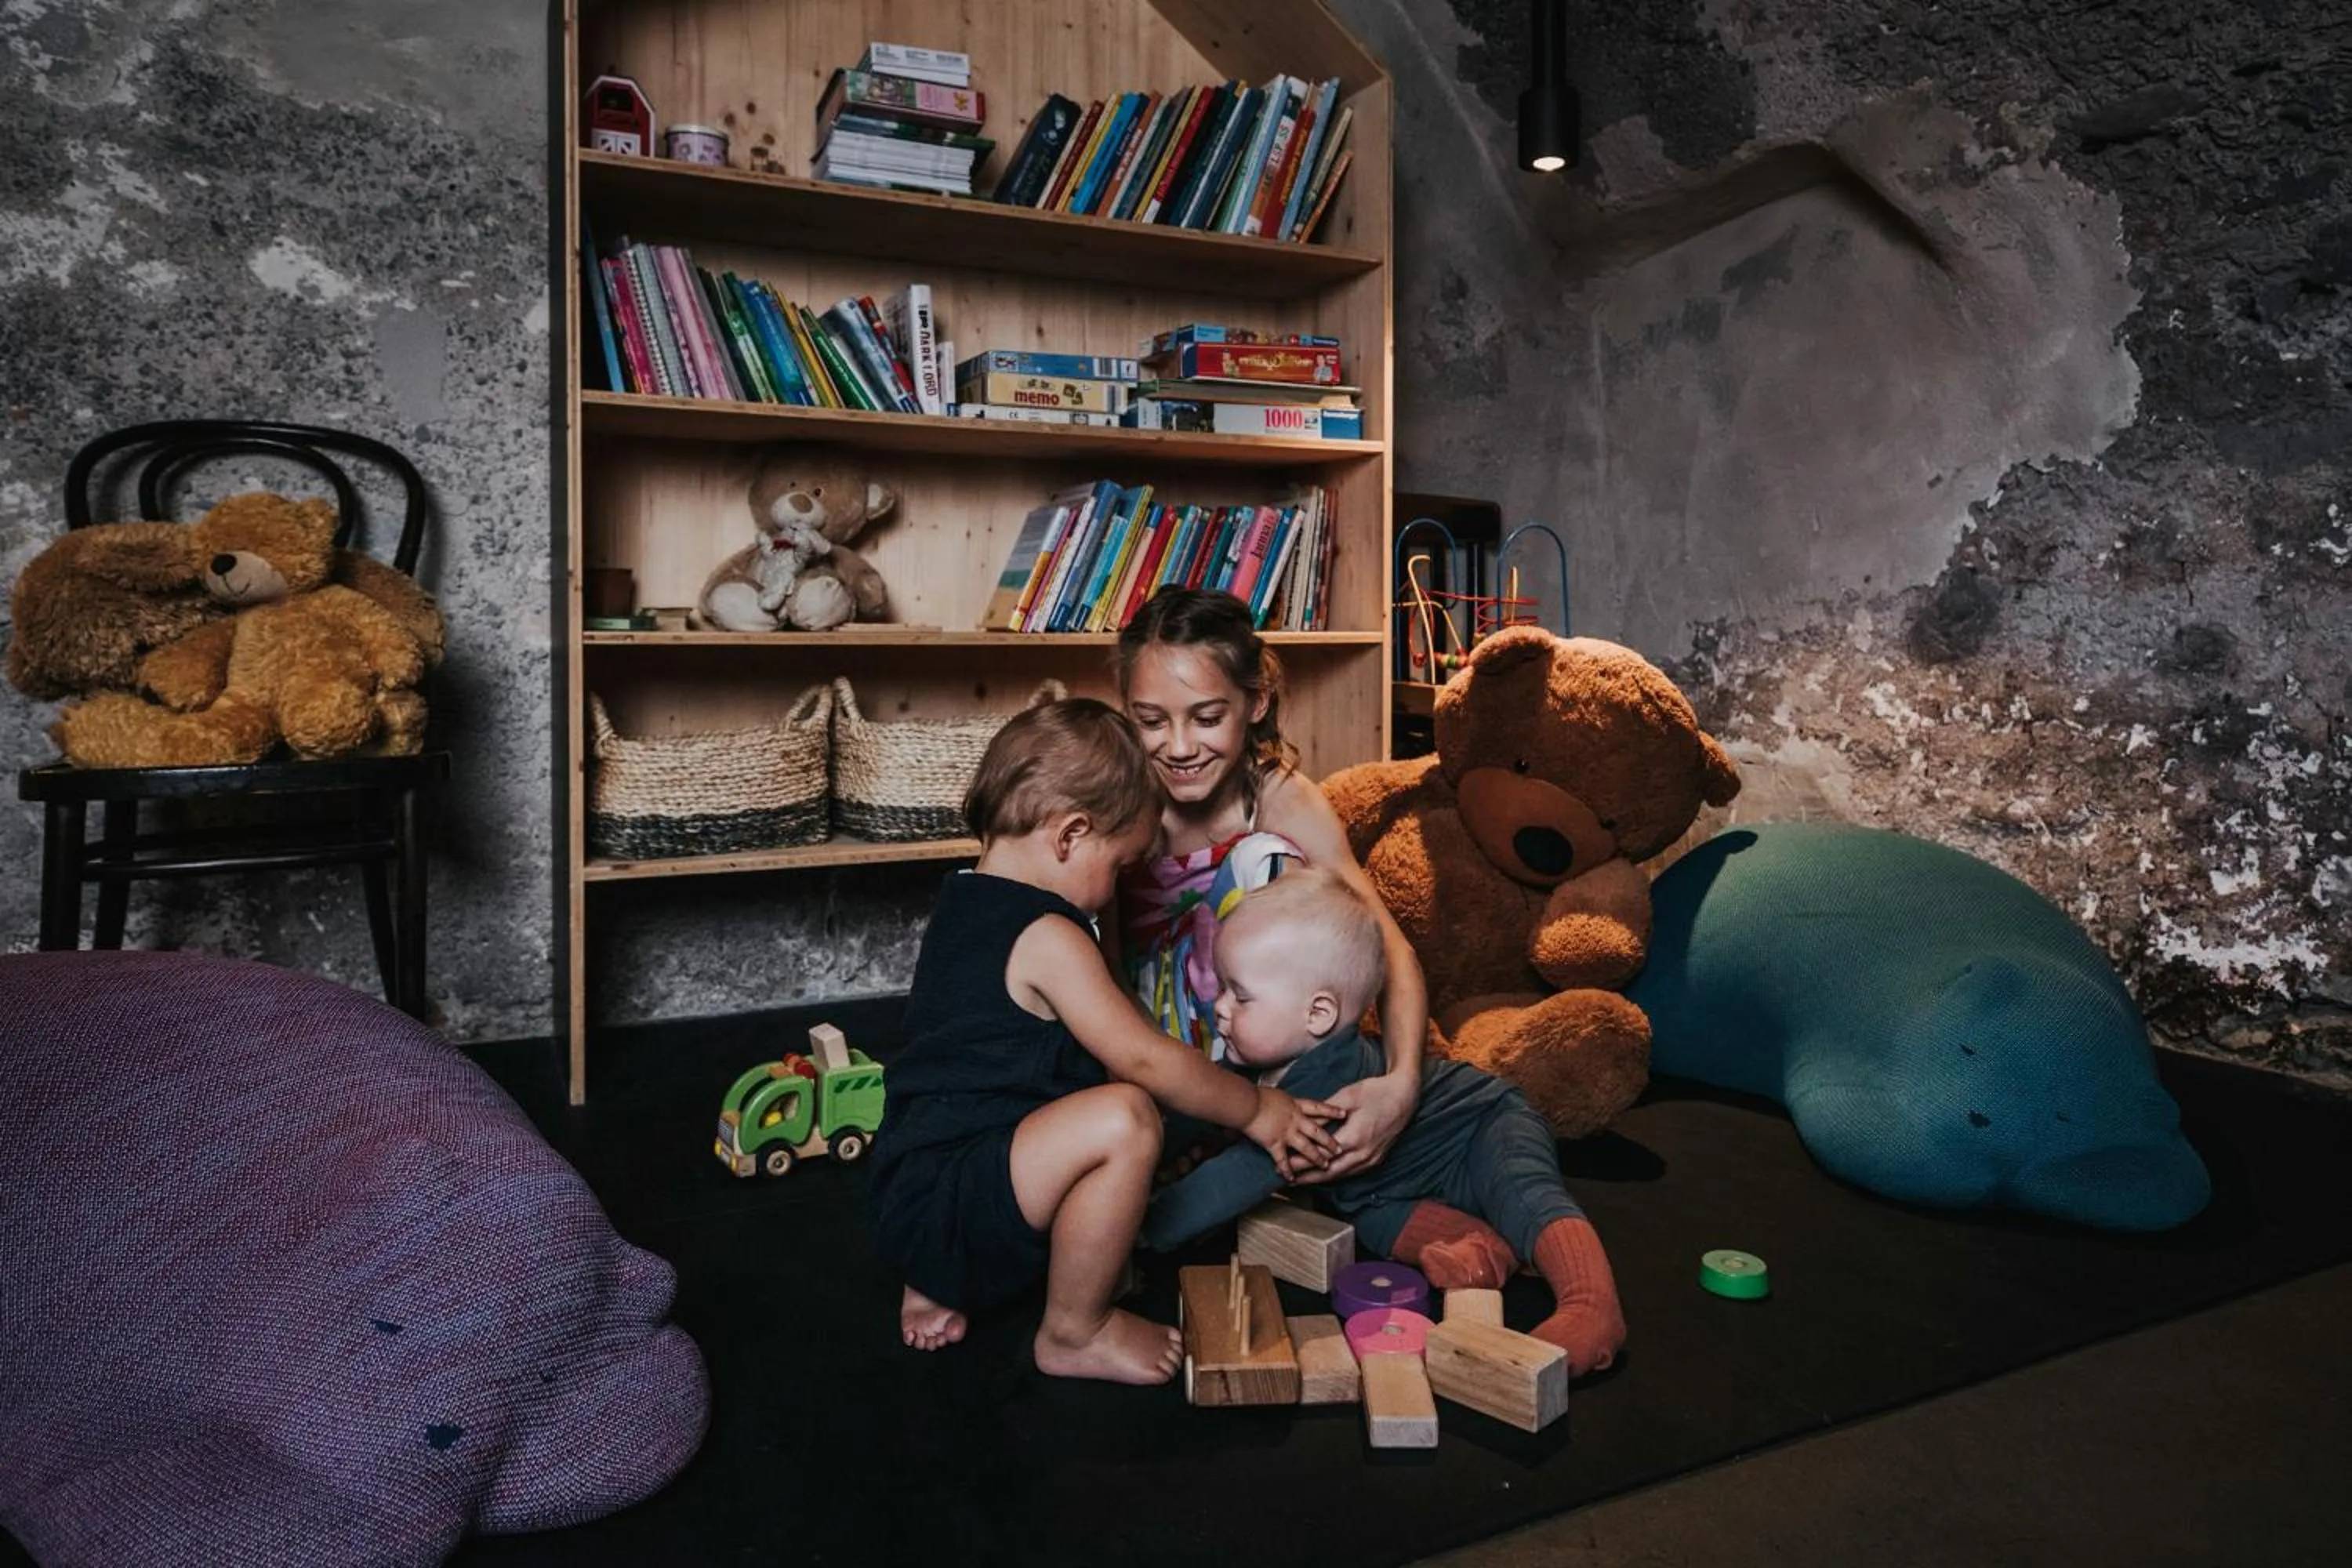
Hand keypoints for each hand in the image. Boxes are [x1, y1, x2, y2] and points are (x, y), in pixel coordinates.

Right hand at [1245, 1086, 1343, 1181]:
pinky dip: (1287, 1170)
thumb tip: (1284, 1101)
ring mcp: (1286, 1133)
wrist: (1247, 1103)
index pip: (1318, 1107)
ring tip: (1325, 1166)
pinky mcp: (1275, 1143)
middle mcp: (1295, 1120)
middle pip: (1317, 1132)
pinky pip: (1283, 1159)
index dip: (1331, 1111)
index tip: (1344, 1114)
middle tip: (1340, 1150)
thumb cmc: (1257, 1095)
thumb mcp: (1276, 1094)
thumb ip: (1284, 1102)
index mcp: (1295, 1105)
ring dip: (1316, 1158)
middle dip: (1330, 1141)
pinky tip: (1291, 1179)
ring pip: (1306, 1148)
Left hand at [1290, 1070, 1415, 1183]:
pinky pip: (1352, 1171)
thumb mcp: (1347, 1098)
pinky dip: (1335, 1174)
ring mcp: (1372, 1159)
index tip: (1283, 1163)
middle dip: (1306, 1177)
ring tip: (1301, 1179)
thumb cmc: (1376, 1092)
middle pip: (1329, 1172)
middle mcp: (1363, 1154)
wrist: (1405, 1095)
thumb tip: (1304, 1124)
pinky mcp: (1376, 1158)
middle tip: (1286, 1178)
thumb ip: (1324, 1114)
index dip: (1301, 1162)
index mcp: (1354, 1138)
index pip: (1320, 1156)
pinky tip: (1324, 1173)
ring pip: (1341, 1175)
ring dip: (1320, 1178)